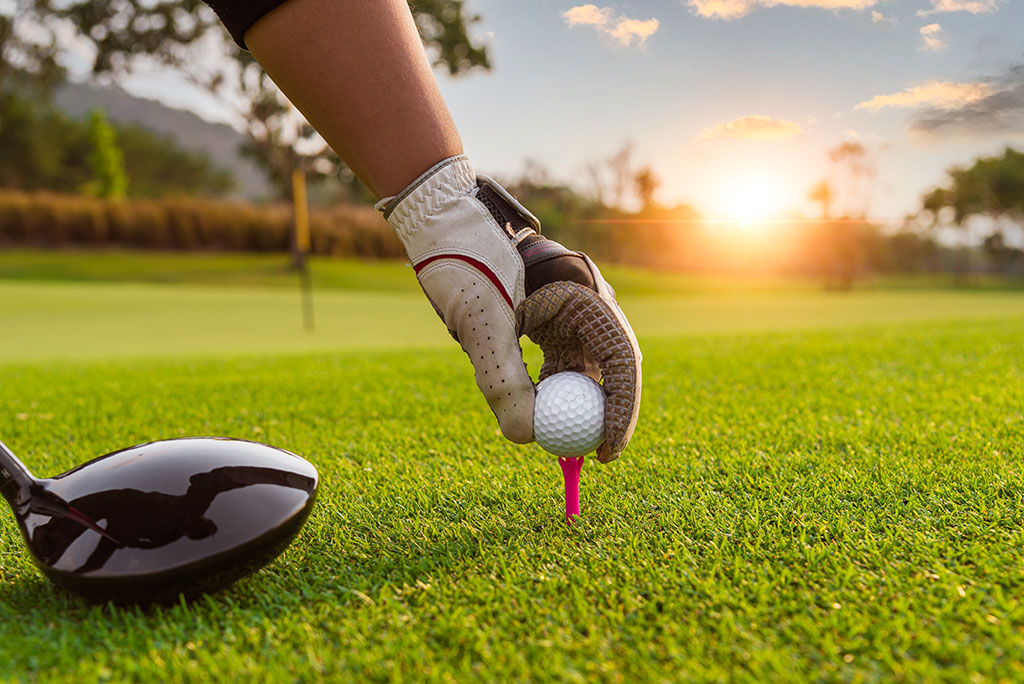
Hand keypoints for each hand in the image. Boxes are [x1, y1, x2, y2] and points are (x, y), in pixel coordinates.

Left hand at [377, 155, 641, 459]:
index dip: (620, 412)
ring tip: (554, 435)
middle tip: (589, 456)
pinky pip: (562, 360)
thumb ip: (503, 382)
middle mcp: (588, 302)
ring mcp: (570, 310)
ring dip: (573, 403)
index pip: (620, 362)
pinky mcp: (550, 317)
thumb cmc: (464, 261)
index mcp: (587, 295)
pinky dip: (550, 388)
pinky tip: (530, 407)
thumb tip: (525, 438)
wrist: (440, 222)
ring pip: (585, 367)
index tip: (605, 452)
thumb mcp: (482, 325)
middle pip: (610, 369)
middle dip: (602, 414)